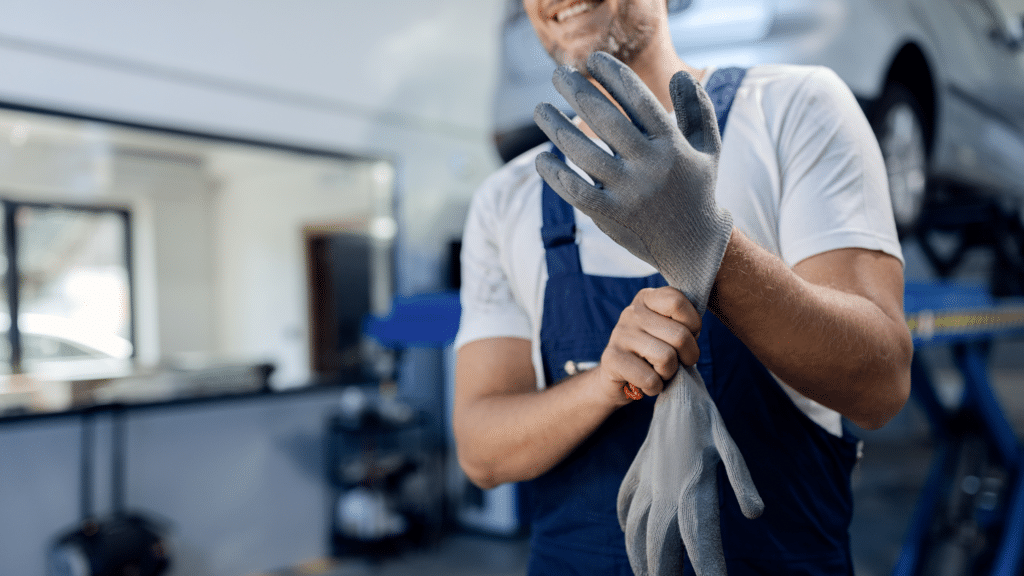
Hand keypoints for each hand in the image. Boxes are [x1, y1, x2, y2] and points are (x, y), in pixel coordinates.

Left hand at [533, 51, 731, 314]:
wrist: (694, 245)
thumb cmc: (698, 187)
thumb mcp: (708, 147)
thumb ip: (699, 108)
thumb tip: (681, 75)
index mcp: (672, 144)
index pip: (637, 99)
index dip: (612, 75)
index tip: (592, 60)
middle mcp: (650, 166)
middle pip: (605, 119)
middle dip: (577, 91)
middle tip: (559, 73)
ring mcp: (630, 192)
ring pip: (583, 153)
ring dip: (557, 128)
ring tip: (541, 109)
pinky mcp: (612, 215)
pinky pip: (576, 191)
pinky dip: (556, 174)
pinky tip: (544, 158)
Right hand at [598, 287, 701, 405]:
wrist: (617, 379)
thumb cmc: (653, 354)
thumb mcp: (669, 331)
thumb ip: (683, 323)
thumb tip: (695, 332)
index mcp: (647, 299)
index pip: (677, 302)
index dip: (693, 325)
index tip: (687, 337)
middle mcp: (631, 312)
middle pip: (680, 335)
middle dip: (688, 356)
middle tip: (677, 363)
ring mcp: (619, 334)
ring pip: (666, 357)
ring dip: (669, 373)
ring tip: (659, 372)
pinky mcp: (611, 359)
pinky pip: (650, 379)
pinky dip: (654, 388)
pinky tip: (645, 383)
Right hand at [618, 366, 763, 575]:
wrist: (669, 382)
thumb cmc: (704, 414)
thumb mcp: (727, 444)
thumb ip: (740, 479)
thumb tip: (756, 514)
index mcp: (690, 490)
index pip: (700, 543)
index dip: (709, 568)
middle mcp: (664, 492)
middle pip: (661, 548)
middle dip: (664, 574)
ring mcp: (647, 482)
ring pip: (637, 531)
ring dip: (641, 557)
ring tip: (647, 575)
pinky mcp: (639, 469)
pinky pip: (627, 502)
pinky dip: (627, 522)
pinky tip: (630, 532)